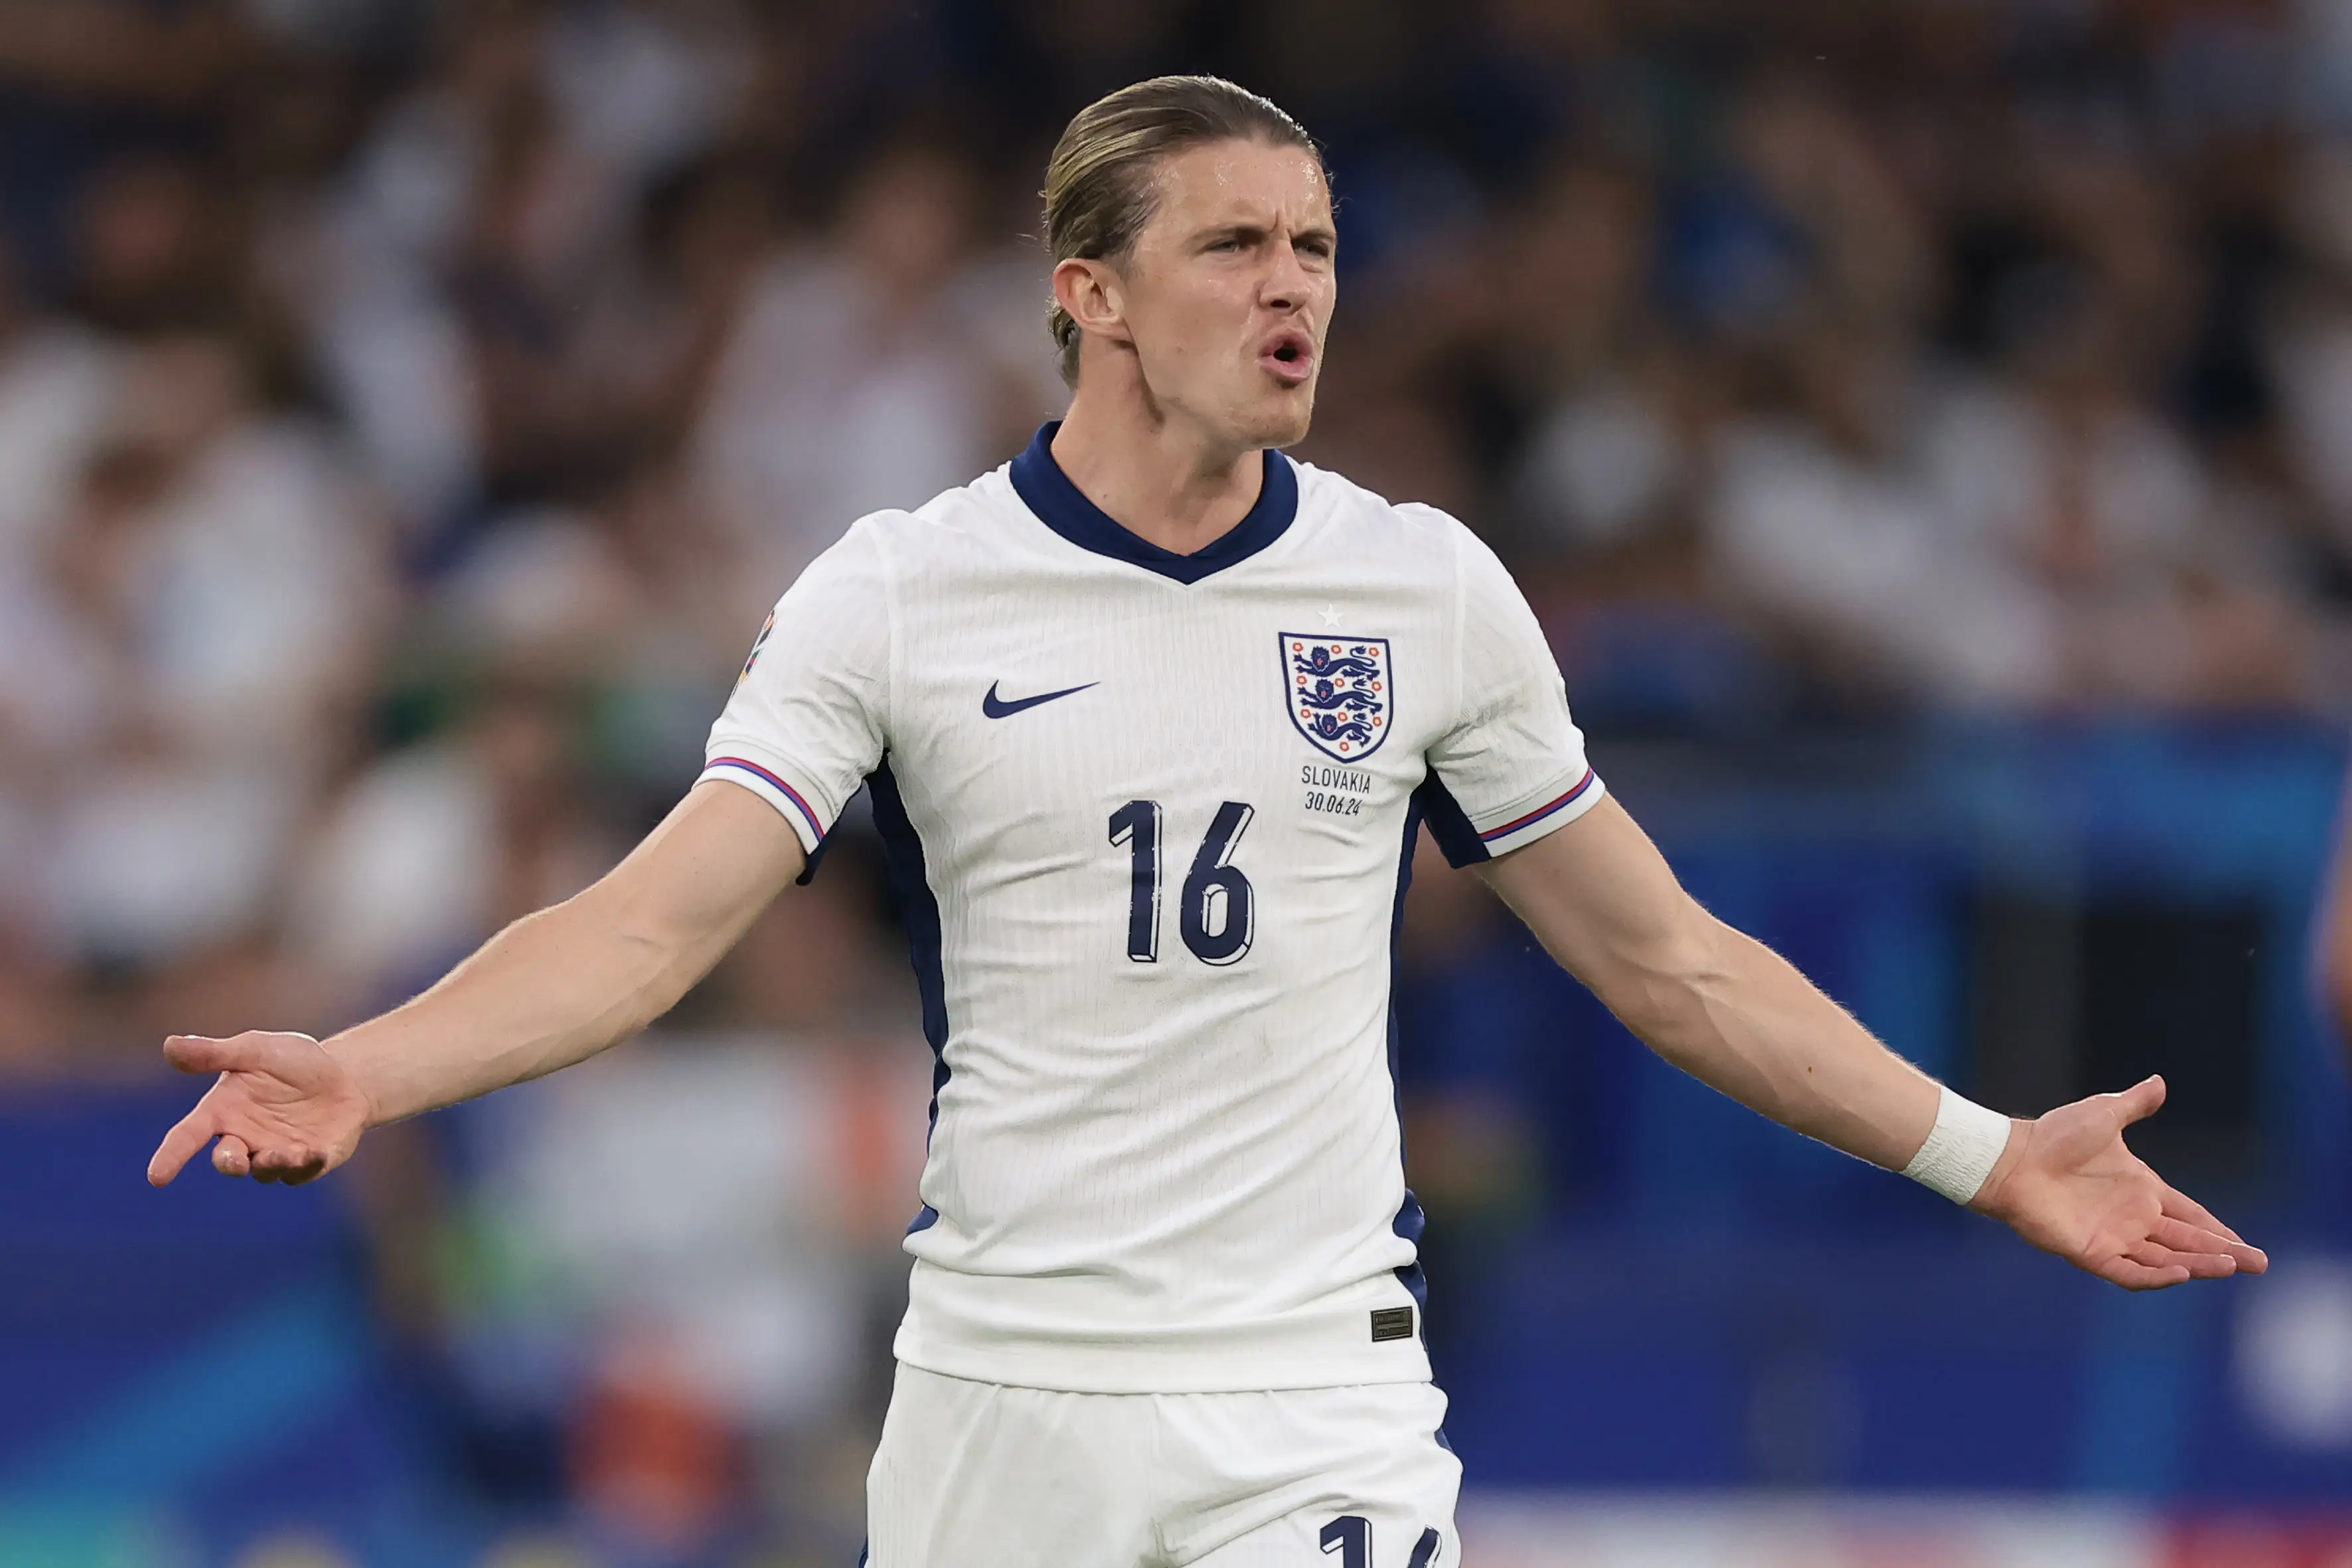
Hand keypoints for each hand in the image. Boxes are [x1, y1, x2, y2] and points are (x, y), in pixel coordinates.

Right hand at [147, 1032, 373, 1186]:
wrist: (342, 1074)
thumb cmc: (290, 1061)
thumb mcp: (255, 1051)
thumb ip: (215, 1053)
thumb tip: (170, 1045)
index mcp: (223, 1112)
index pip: (188, 1136)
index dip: (171, 1156)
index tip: (156, 1177)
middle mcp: (246, 1138)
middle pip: (228, 1161)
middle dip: (228, 1163)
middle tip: (233, 1159)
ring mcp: (278, 1153)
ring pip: (265, 1170)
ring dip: (271, 1163)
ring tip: (283, 1152)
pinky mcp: (312, 1161)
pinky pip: (305, 1170)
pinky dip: (308, 1165)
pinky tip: (314, 1153)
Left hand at [1973, 1075, 2266, 1289]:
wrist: (2013, 1158)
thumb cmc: (2053, 1135)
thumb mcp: (2102, 1115)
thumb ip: (2133, 1105)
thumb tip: (2158, 1081)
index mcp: (2140, 1189)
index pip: (2189, 1215)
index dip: (2217, 1230)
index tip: (2245, 1245)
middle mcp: (2132, 1218)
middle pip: (2186, 1242)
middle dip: (2222, 1254)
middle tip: (2258, 1263)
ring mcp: (2113, 1237)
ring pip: (2165, 1260)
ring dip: (2197, 1265)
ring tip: (2231, 1267)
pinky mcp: (2091, 1251)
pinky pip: (2129, 1272)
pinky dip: (2155, 1276)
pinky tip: (2181, 1274)